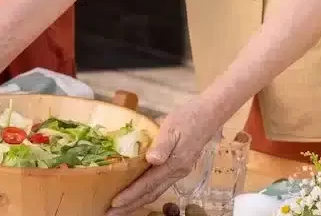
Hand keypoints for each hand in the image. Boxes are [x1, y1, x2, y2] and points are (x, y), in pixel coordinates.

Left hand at [105, 103, 220, 215]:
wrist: (209, 114)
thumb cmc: (188, 118)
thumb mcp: (173, 127)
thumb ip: (162, 144)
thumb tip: (152, 159)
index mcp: (175, 164)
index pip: (148, 184)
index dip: (131, 195)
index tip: (115, 203)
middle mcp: (176, 172)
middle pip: (150, 194)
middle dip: (130, 206)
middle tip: (111, 213)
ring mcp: (178, 171)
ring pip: (155, 192)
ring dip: (136, 202)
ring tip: (120, 208)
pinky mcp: (177, 167)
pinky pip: (158, 185)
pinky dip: (144, 192)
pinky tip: (135, 193)